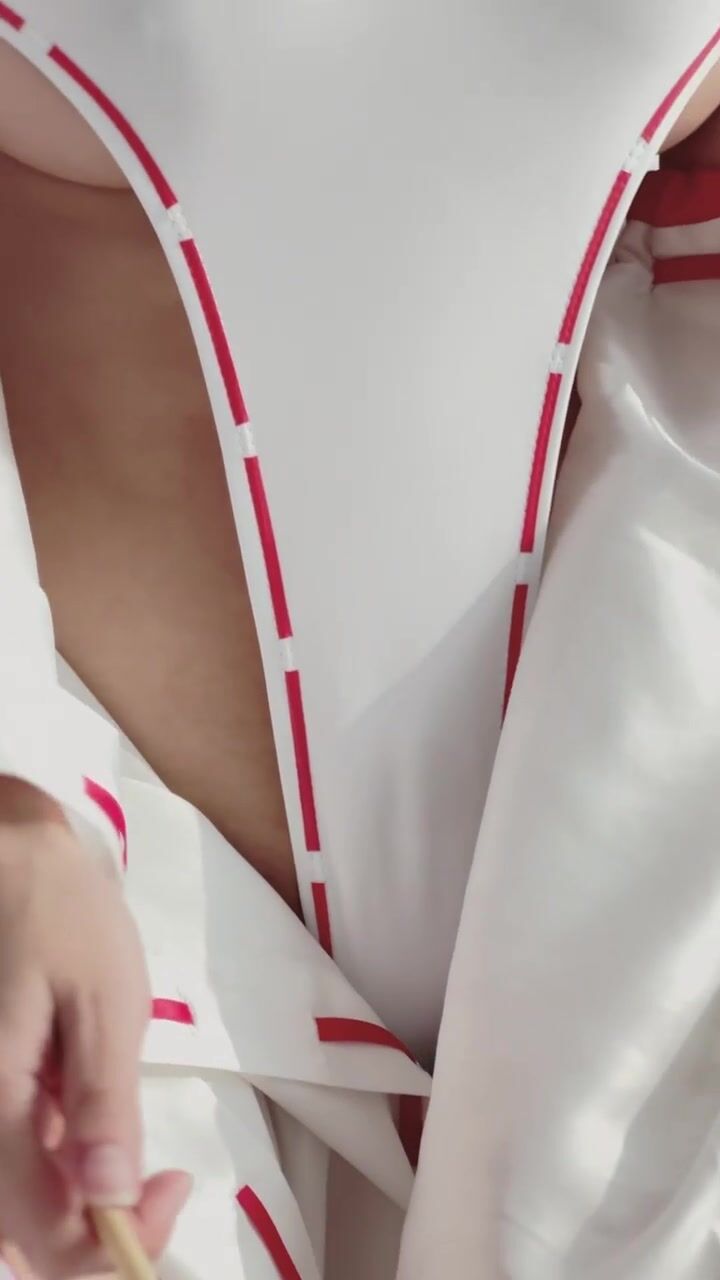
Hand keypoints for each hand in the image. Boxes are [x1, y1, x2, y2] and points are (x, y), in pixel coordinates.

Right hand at [0, 778, 189, 1276]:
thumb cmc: (59, 912)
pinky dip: (56, 1141)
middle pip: (24, 1227)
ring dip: (77, 1179)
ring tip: (109, 1096)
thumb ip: (104, 1106)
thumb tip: (113, 1203)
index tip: (173, 1188)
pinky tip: (78, 1082)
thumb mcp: (102, 1002)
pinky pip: (13, 1145)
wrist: (9, 853)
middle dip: (97, 1219)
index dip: (114, 1240)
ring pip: (19, 1191)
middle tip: (160, 1172)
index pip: (43, 1235)